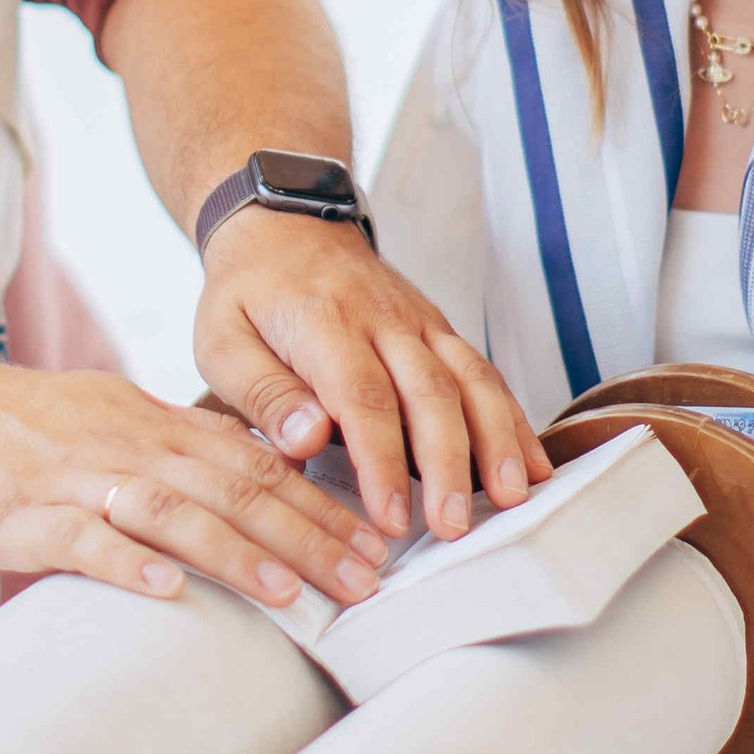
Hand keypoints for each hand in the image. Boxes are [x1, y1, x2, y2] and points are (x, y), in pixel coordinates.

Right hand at [0, 355, 390, 616]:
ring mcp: (83, 479)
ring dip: (237, 554)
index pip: (259, 465)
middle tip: (364, 582)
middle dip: (307, 538)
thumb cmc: (32, 428)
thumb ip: (185, 450)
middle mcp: (135, 447)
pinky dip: (129, 562)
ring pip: (174, 512)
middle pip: (235, 489)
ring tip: (291, 595)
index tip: (372, 546)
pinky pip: (85, 537)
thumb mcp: (122, 422)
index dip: (321, 506)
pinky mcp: (31, 513)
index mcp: (161, 427)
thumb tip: (257, 478)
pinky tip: (166, 590)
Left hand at [192, 211, 549, 543]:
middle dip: (449, 464)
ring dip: (497, 441)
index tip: (391, 518)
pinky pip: (485, 374)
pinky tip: (532, 464)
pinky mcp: (440, 330)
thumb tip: (306, 441)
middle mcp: (384, 320)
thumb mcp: (222, 342)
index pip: (363, 397)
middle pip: (430, 393)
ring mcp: (420, 323)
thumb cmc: (247, 296)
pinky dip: (513, 419)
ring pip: (471, 379)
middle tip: (456, 526)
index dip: (382, 462)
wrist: (283, 227)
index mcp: (323, 323)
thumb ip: (265, 394)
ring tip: (513, 498)